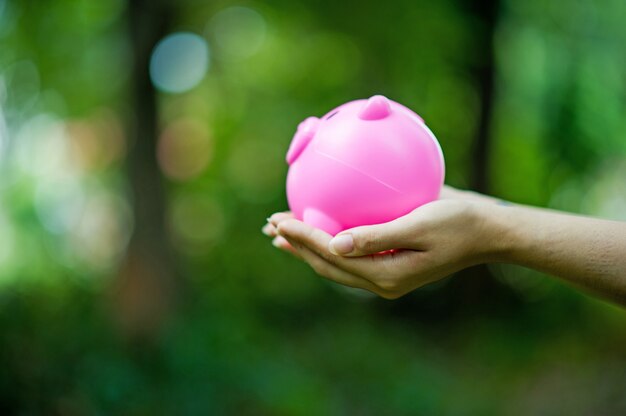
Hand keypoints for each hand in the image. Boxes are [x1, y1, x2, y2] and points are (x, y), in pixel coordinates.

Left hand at [263, 186, 506, 298]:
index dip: (302, 238)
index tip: (278, 221)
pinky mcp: (389, 258)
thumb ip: (377, 237)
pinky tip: (320, 219)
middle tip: (270, 226)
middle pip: (326, 265)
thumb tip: (334, 245)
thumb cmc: (459, 223)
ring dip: (307, 245)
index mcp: (386, 276)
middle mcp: (381, 279)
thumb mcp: (420, 226)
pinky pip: (351, 250)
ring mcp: (385, 271)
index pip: (332, 257)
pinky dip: (330, 238)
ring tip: (282, 230)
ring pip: (335, 261)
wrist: (487, 230)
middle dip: (296, 246)